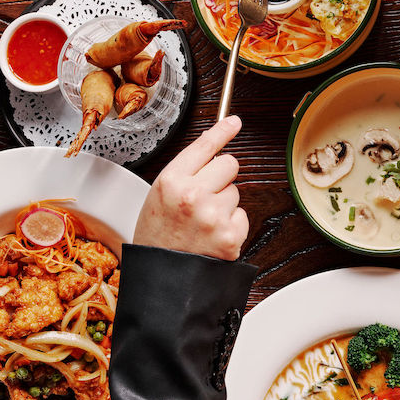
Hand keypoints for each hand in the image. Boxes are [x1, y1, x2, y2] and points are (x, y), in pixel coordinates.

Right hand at [133, 115, 249, 260]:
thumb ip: (185, 171)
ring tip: (201, 223)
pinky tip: (211, 236)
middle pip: (230, 164)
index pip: (204, 146)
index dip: (222, 132)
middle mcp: (192, 195)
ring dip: (224, 204)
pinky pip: (242, 215)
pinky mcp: (230, 235)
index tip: (234, 122)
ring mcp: (213, 215)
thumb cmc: (157, 236)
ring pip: (236, 191)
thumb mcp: (159, 195)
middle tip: (204, 196)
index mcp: (170, 181)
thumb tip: (211, 143)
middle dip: (222, 177)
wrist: (161, 277)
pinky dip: (231, 225)